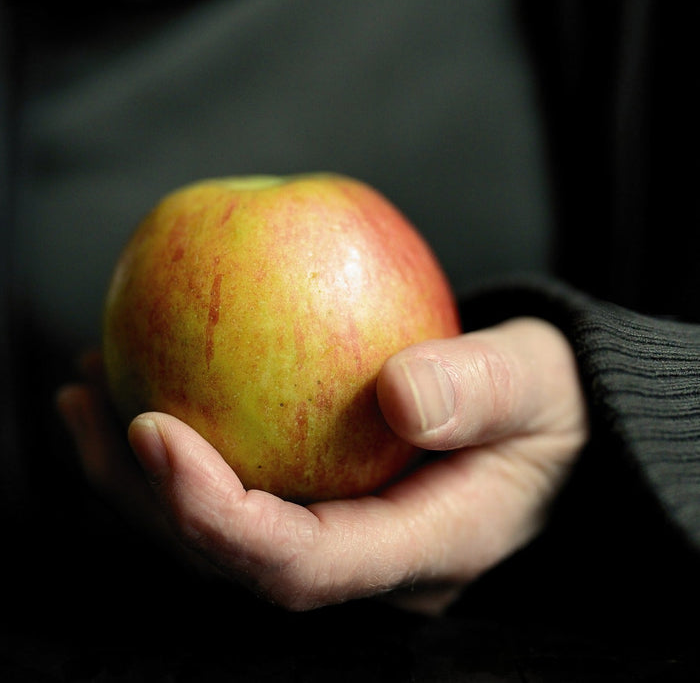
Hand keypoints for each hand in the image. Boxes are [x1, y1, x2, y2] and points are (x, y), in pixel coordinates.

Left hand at [57, 317, 587, 613]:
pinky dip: (186, 441)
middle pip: (235, 559)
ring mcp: (346, 532)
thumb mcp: (537, 384)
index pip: (299, 566)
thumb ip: (481, 390)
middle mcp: (369, 557)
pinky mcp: (330, 497)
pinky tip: (149, 377)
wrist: (553, 420)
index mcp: (422, 546)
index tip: (152, 432)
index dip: (215, 515)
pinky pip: (245, 480)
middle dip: (146, 500)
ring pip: (224, 528)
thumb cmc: (552, 404)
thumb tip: (396, 393)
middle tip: (86, 409)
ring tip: (89, 389)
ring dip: (143, 473)